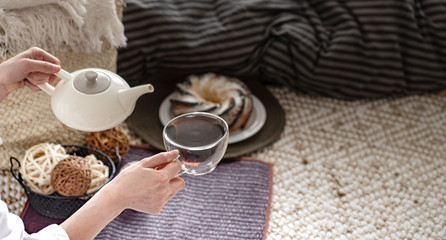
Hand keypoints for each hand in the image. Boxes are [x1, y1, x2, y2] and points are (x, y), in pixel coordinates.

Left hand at [0, 47, 59, 100]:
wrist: (1, 80)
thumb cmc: (10, 70)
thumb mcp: (27, 65)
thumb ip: (44, 66)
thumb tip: (57, 68)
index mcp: (38, 53)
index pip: (55, 62)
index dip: (54, 70)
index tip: (51, 77)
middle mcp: (38, 61)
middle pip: (51, 72)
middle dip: (41, 77)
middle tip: (31, 75)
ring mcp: (36, 70)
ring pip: (45, 80)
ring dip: (36, 81)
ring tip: (26, 77)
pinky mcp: (35, 78)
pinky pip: (41, 85)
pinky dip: (34, 86)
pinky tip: (26, 82)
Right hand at [61, 150, 184, 239]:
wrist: (116, 197)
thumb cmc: (128, 178)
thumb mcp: (144, 164)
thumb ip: (162, 157)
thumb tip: (176, 153)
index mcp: (162, 178)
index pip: (178, 167)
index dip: (170, 164)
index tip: (161, 166)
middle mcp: (164, 191)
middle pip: (181, 182)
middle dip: (173, 177)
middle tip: (160, 176)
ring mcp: (161, 201)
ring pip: (173, 191)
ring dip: (167, 186)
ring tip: (151, 184)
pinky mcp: (157, 209)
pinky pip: (165, 199)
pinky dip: (160, 195)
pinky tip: (147, 193)